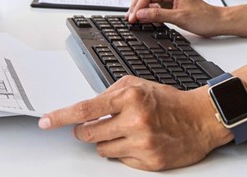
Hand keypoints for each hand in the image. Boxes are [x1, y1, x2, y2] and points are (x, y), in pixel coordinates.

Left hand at [38, 76, 231, 170]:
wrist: (201, 119)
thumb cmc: (169, 101)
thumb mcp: (139, 85)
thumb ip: (110, 93)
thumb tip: (87, 107)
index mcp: (130, 98)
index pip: (85, 109)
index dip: (61, 117)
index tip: (46, 121)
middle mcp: (135, 121)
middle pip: (88, 134)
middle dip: (86, 130)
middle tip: (98, 125)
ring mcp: (142, 144)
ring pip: (102, 149)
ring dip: (107, 142)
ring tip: (126, 132)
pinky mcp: (150, 162)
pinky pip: (120, 161)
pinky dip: (124, 153)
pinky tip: (138, 142)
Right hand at [126, 0, 227, 37]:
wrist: (216, 22)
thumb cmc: (204, 17)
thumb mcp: (179, 18)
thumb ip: (158, 15)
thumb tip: (141, 14)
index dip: (138, 6)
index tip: (133, 18)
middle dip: (136, 6)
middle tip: (130, 19)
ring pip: (148, 0)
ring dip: (141, 9)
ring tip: (135, 20)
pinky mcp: (170, 5)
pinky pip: (155, 6)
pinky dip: (148, 13)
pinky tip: (146, 20)